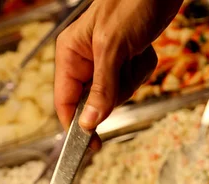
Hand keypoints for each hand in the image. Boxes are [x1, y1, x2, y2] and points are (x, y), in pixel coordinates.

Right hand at [54, 0, 182, 130]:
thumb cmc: (132, 2)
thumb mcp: (112, 48)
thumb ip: (101, 89)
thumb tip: (89, 123)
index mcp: (70, 55)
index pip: (66, 102)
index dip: (76, 125)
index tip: (91, 145)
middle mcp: (85, 60)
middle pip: (95, 102)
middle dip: (116, 90)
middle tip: (124, 67)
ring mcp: (105, 62)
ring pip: (117, 93)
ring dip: (132, 76)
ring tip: (135, 52)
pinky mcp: (124, 60)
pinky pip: (133, 81)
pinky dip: (142, 68)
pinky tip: (143, 49)